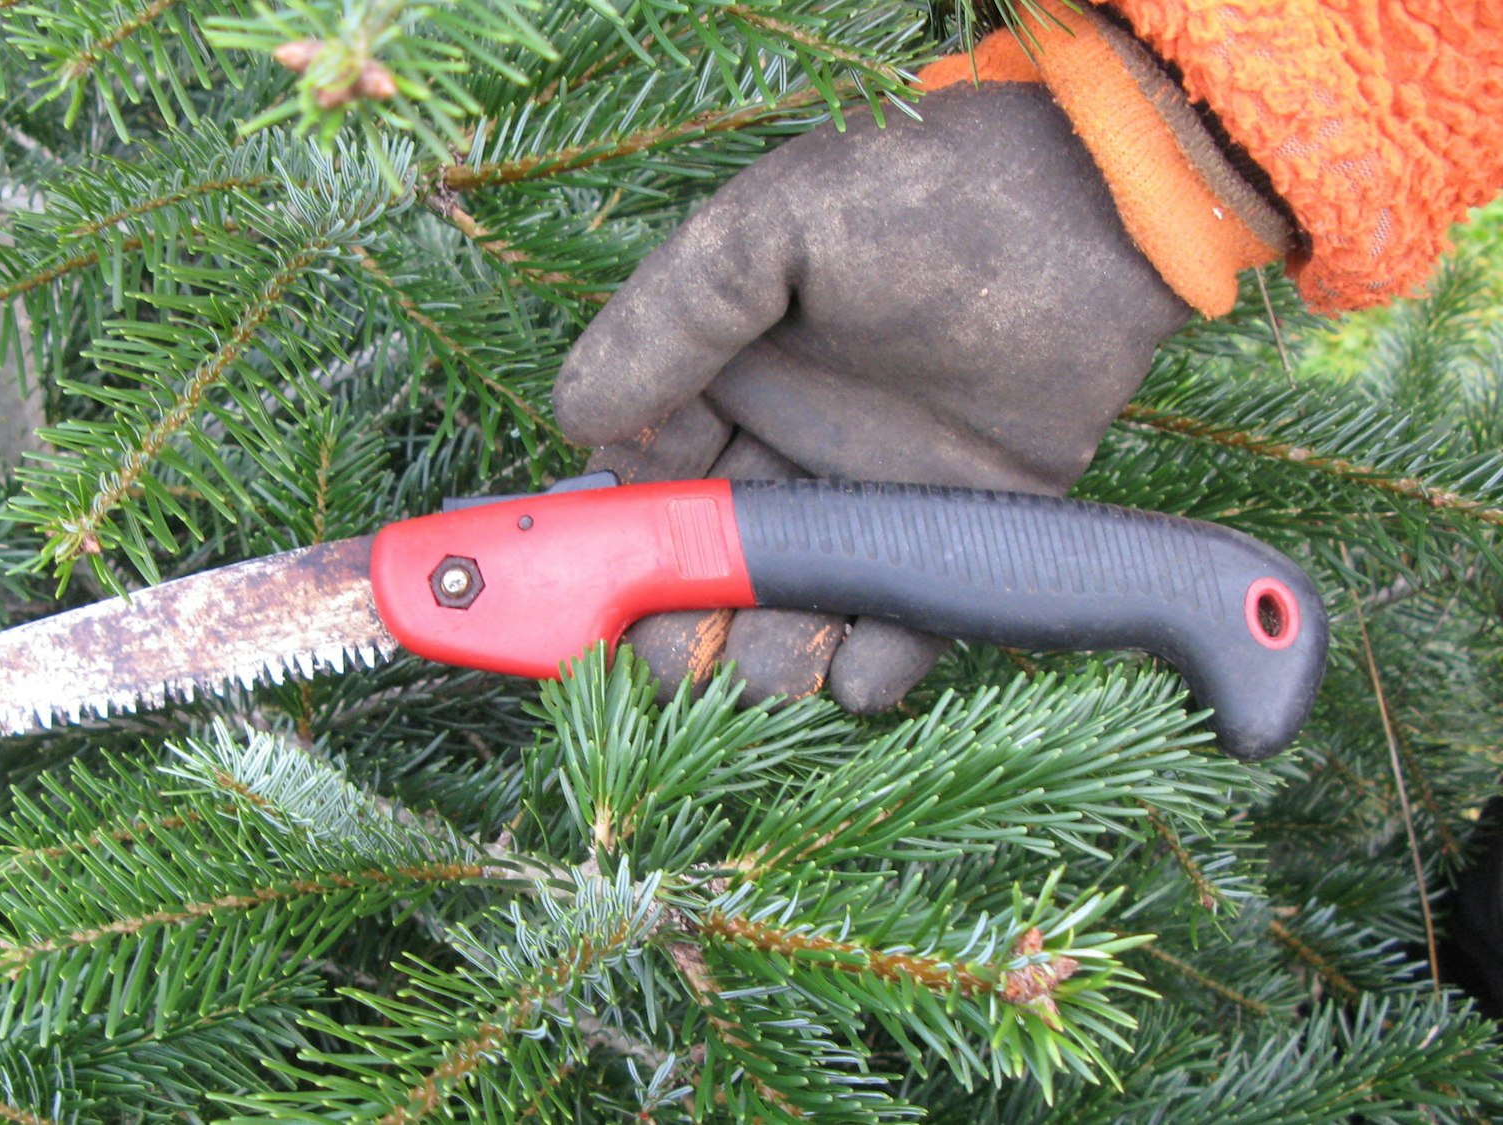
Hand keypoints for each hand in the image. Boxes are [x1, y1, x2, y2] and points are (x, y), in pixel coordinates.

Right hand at [555, 83, 1195, 709]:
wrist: (1097, 214)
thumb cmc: (919, 199)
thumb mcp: (769, 230)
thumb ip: (670, 321)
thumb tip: (572, 415)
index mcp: (723, 375)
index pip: (639, 480)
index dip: (613, 545)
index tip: (595, 597)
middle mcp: (784, 445)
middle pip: (705, 565)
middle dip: (679, 624)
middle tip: (677, 660)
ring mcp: (868, 497)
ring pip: (792, 607)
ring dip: (766, 658)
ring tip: (770, 669)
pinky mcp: (956, 532)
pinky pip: (902, 621)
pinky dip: (874, 666)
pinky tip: (856, 673)